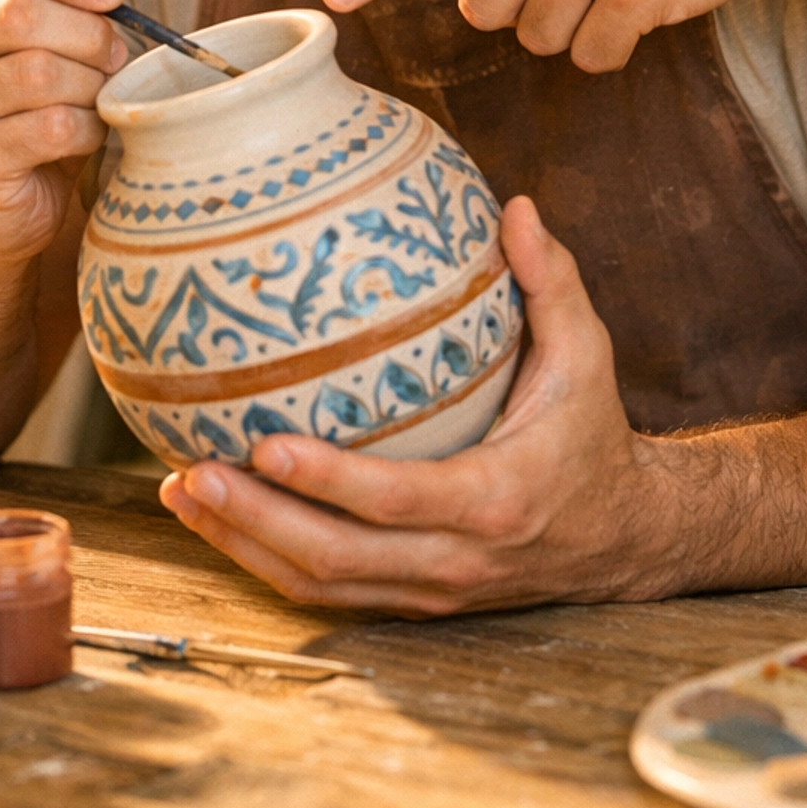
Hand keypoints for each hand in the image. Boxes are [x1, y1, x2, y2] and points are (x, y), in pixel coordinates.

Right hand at [0, 0, 130, 262]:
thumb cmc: (32, 112)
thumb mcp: (55, 41)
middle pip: (20, 15)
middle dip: (88, 33)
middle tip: (115, 56)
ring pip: (38, 73)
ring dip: (90, 84)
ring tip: (98, 97)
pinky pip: (49, 128)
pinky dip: (87, 129)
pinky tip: (86, 134)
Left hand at [159, 198, 704, 614]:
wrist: (624, 536)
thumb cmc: (592, 432)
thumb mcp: (586, 355)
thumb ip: (551, 281)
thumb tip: (516, 207)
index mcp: (496, 499)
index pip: (398, 500)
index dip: (328, 481)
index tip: (266, 444)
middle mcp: (457, 560)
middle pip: (338, 559)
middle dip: (257, 522)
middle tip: (191, 472)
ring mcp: (431, 592)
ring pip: (322, 587)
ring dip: (244, 546)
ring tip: (183, 491)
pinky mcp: (412, 601)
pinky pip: (328, 592)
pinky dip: (265, 561)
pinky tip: (217, 518)